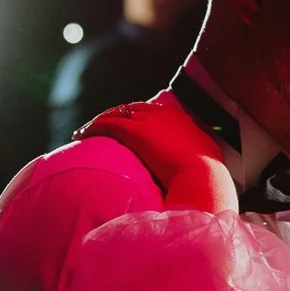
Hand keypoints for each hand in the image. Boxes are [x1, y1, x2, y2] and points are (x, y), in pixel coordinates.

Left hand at [85, 99, 234, 211]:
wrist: (204, 178)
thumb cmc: (208, 182)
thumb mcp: (208, 168)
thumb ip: (198, 165)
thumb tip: (197, 179)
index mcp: (185, 122)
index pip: (157, 112)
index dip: (141, 117)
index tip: (131, 125)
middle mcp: (166, 116)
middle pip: (135, 108)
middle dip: (119, 115)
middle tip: (104, 125)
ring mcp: (150, 121)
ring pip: (118, 113)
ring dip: (102, 120)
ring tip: (86, 131)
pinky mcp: (135, 131)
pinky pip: (108, 123)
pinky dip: (93, 127)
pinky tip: (81, 135)